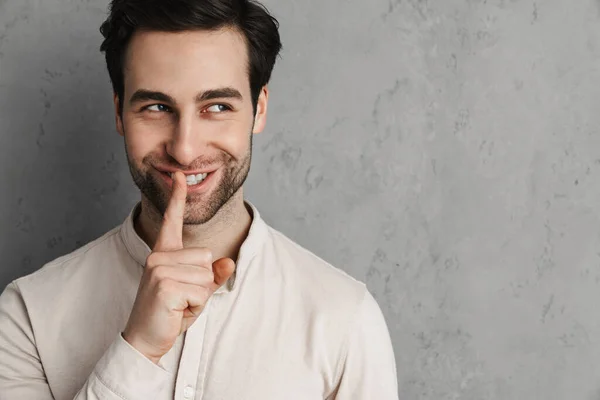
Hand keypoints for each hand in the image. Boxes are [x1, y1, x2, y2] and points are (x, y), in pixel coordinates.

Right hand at [122, 171, 234, 363]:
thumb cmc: (169, 313)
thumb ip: (212, 276)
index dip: (177, 198)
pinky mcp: (164, 284)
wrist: (145, 339)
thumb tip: (229, 261)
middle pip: (207, 257)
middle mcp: (159, 256)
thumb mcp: (195, 292)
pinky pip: (202, 291)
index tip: (180, 176)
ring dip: (200, 296)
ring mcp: (159, 269)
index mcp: (164, 254)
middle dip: (203, 284)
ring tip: (179, 304)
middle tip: (181, 298)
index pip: (172, 221)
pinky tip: (177, 311)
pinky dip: (196, 306)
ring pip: (206, 275)